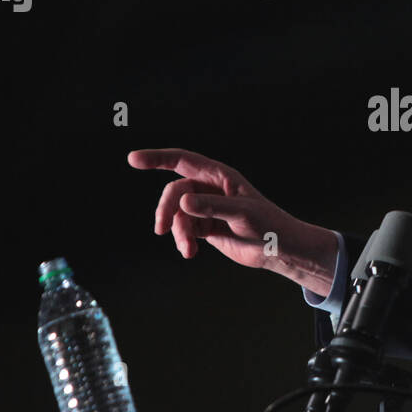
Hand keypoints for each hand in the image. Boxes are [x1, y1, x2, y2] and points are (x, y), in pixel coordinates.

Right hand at [127, 148, 337, 295]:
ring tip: (188, 249)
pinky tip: (190, 253)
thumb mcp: (242, 214)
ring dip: (177, 232)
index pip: (182, 161)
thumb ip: (212, 207)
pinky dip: (182, 241)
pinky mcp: (205, 227)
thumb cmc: (268, 225)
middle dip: (165, 209)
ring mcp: (206, 207)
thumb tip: (182, 202)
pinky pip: (183, 229)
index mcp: (220, 176)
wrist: (278, 249)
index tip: (133, 159)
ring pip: (176, 214)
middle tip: (160, 229)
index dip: (157, 158)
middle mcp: (210, 188)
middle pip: (174, 191)